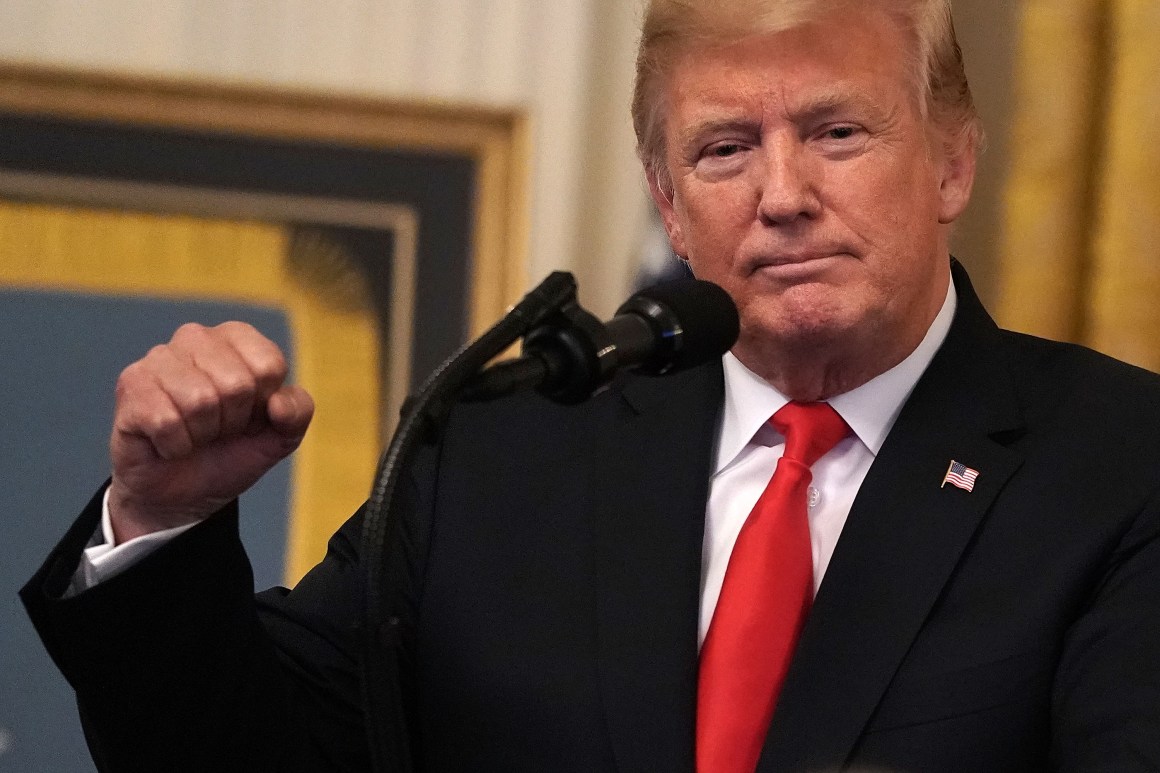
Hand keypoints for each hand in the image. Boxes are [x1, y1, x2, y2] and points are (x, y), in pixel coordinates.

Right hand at [107, 322, 313, 542]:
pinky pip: (166, 420)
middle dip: (233, 421)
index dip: (264, 404)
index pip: (269, 365)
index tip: (250, 415)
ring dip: (202, 434)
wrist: (184, 494)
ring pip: (200, 401)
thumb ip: (297, 413)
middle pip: (236, 384)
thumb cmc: (231, 451)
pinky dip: (175, 446)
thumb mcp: (279, 437)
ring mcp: (158, 359)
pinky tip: (169, 443)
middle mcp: (196, 337)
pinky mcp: (130, 386)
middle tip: (218, 429)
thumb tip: (278, 403)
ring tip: (194, 434)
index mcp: (237, 338)